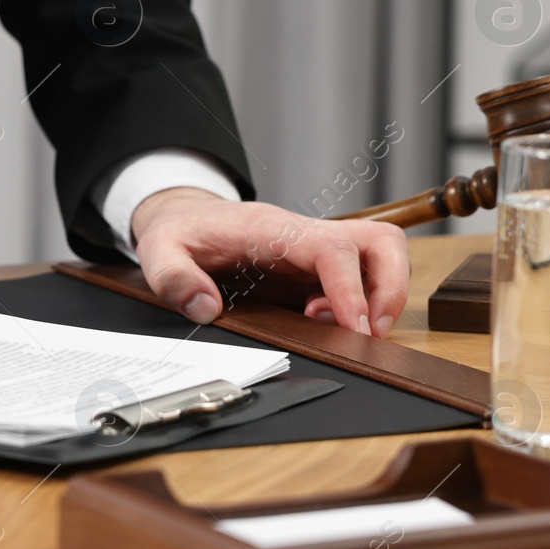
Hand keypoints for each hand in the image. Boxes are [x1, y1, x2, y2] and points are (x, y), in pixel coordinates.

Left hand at [130, 187, 409, 336]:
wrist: (184, 217)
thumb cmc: (180, 231)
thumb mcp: (159, 252)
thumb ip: (174, 279)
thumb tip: (206, 308)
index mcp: (272, 229)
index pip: (332, 247)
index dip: (352, 288)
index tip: (356, 325)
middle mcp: (304, 234)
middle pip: (380, 241)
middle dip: (390, 289)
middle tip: (370, 331)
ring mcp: (314, 249)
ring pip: (381, 253)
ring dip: (384, 295)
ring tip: (353, 328)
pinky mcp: (316, 265)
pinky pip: (362, 274)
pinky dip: (363, 301)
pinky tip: (327, 321)